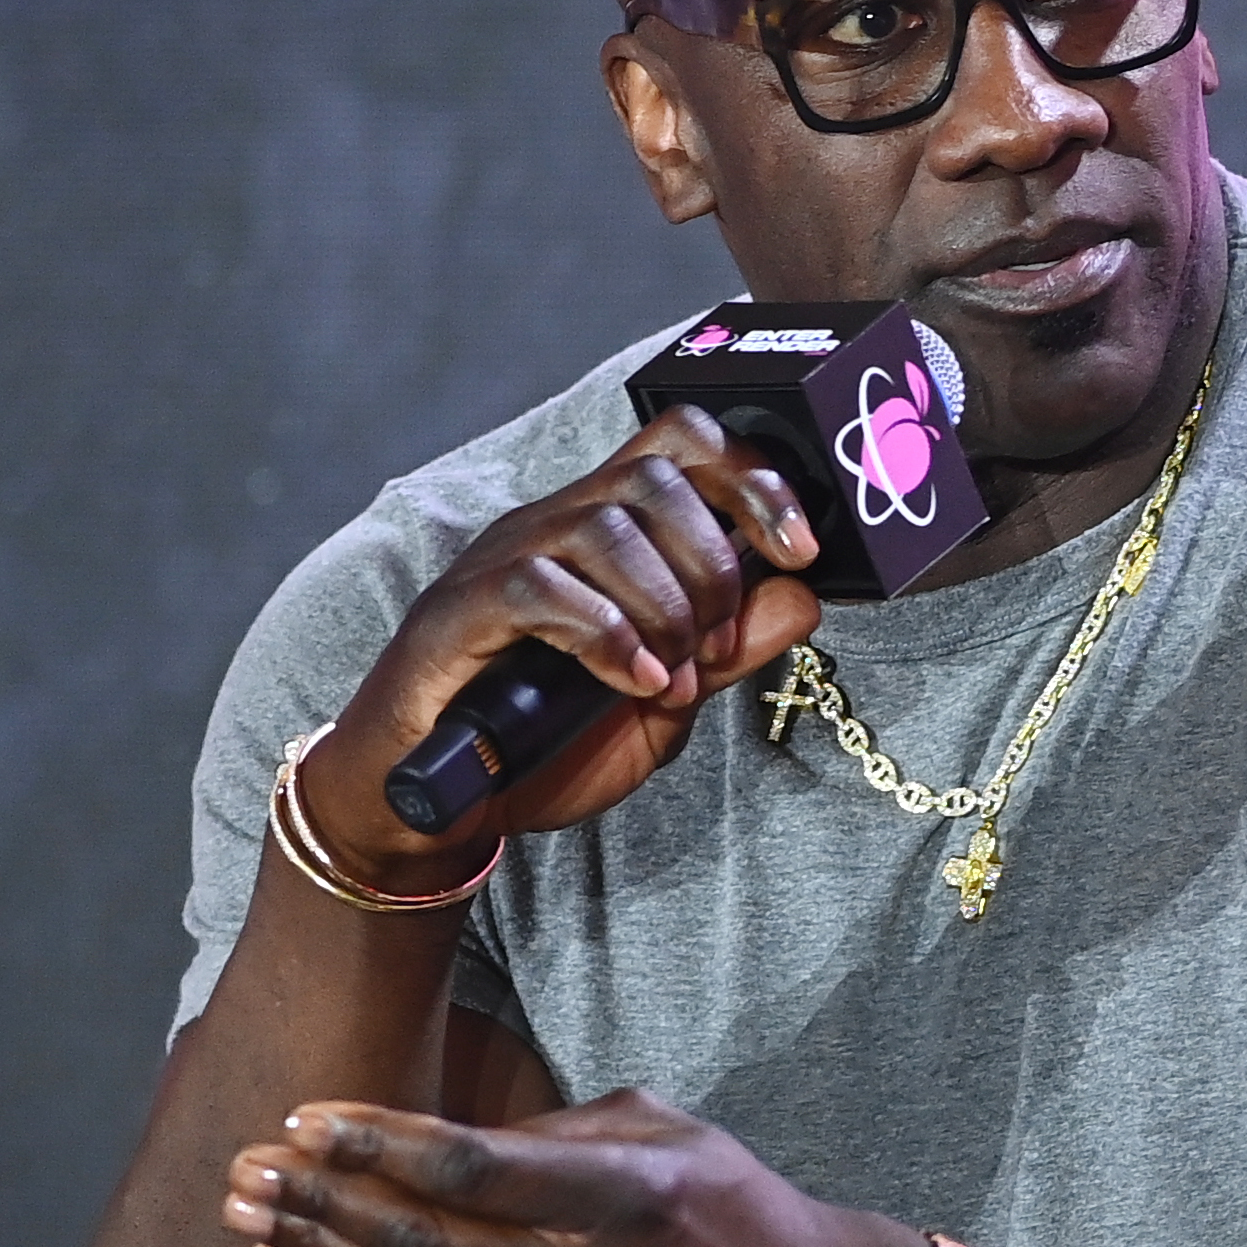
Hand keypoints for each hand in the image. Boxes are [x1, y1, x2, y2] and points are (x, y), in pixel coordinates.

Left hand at [218, 1088, 929, 1246]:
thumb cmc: (737, 1210)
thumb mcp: (670, 1134)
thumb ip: (556, 1132)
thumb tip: (437, 1139)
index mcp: (629, 1196)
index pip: (471, 1168)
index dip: (374, 1143)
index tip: (303, 1117)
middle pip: (422, 1244)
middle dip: (320, 1203)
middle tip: (245, 1170)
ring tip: (253, 1223)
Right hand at [296, 409, 825, 892]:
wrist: (442, 801)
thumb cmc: (545, 741)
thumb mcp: (665, 702)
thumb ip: (730, 650)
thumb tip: (804, 597)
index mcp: (607, 531)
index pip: (682, 446)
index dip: (751, 478)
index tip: (801, 548)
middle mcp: (554, 525)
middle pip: (653, 477)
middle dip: (713, 563)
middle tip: (717, 646)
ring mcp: (504, 559)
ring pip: (605, 527)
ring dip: (665, 607)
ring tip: (672, 678)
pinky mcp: (461, 608)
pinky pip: (541, 587)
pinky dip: (606, 635)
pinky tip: (631, 682)